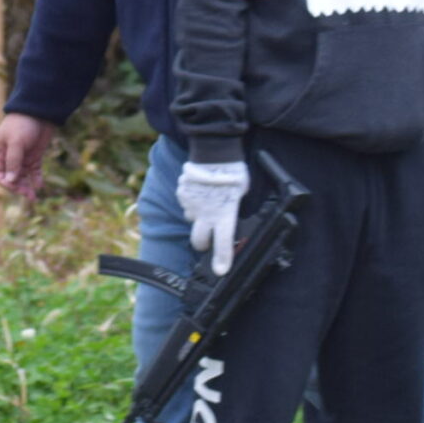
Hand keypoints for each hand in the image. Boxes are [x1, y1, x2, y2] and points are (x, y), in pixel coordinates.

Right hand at [0, 113, 60, 198]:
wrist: (40, 111)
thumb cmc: (23, 123)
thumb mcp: (16, 142)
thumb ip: (13, 161)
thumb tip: (11, 181)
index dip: (4, 181)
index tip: (14, 187)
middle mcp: (8, 156)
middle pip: (10, 177)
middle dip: (17, 187)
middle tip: (27, 194)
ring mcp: (22, 157)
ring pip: (22, 176)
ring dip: (26, 186)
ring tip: (33, 196)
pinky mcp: (34, 156)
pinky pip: (33, 171)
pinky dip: (36, 179)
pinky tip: (39, 185)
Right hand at [177, 159, 250, 276]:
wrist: (214, 151)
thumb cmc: (232, 170)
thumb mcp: (241, 192)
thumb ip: (233, 205)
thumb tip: (231, 208)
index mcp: (224, 215)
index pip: (224, 244)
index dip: (222, 260)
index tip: (219, 271)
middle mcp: (206, 214)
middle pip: (199, 241)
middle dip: (202, 243)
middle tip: (207, 236)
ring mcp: (191, 205)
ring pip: (191, 218)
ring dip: (197, 214)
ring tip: (207, 198)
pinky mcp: (182, 194)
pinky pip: (185, 201)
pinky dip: (191, 198)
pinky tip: (199, 187)